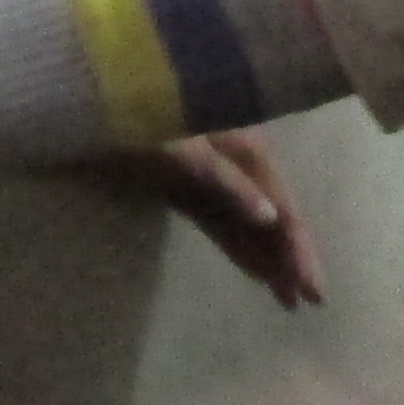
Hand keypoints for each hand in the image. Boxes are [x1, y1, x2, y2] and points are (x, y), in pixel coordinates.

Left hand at [93, 131, 324, 309]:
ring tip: (286, 297)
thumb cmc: (140, 116)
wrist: (89, 102)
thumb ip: (227, 183)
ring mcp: (207, 172)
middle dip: (288, 257)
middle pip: (269, 214)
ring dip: (266, 256)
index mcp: (244, 145)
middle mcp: (234, 160)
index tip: (314, 291)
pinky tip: (253, 269)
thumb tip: (271, 218)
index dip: (299, 249)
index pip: (281, 206)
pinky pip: (217, 219)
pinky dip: (236, 243)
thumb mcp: (185, 149)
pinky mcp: (182, 183)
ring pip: (245, 221)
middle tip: (308, 302)